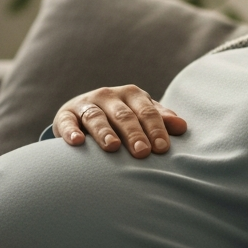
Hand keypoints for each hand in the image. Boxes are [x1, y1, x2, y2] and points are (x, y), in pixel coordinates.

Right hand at [52, 84, 186, 156]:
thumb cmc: (121, 119)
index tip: (162, 149)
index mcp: (132, 95)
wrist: (83, 114)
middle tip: (142, 152)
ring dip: (104, 132)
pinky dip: (71, 131)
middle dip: (133, 133)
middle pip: (123, 115)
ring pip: (96, 117)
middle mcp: (109, 96)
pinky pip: (68, 122)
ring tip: (112, 147)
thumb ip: (160, 120)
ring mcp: (86, 104)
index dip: (155, 128)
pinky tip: (77, 142)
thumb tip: (182, 126)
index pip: (147, 111)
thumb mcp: (141, 115)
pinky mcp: (66, 115)